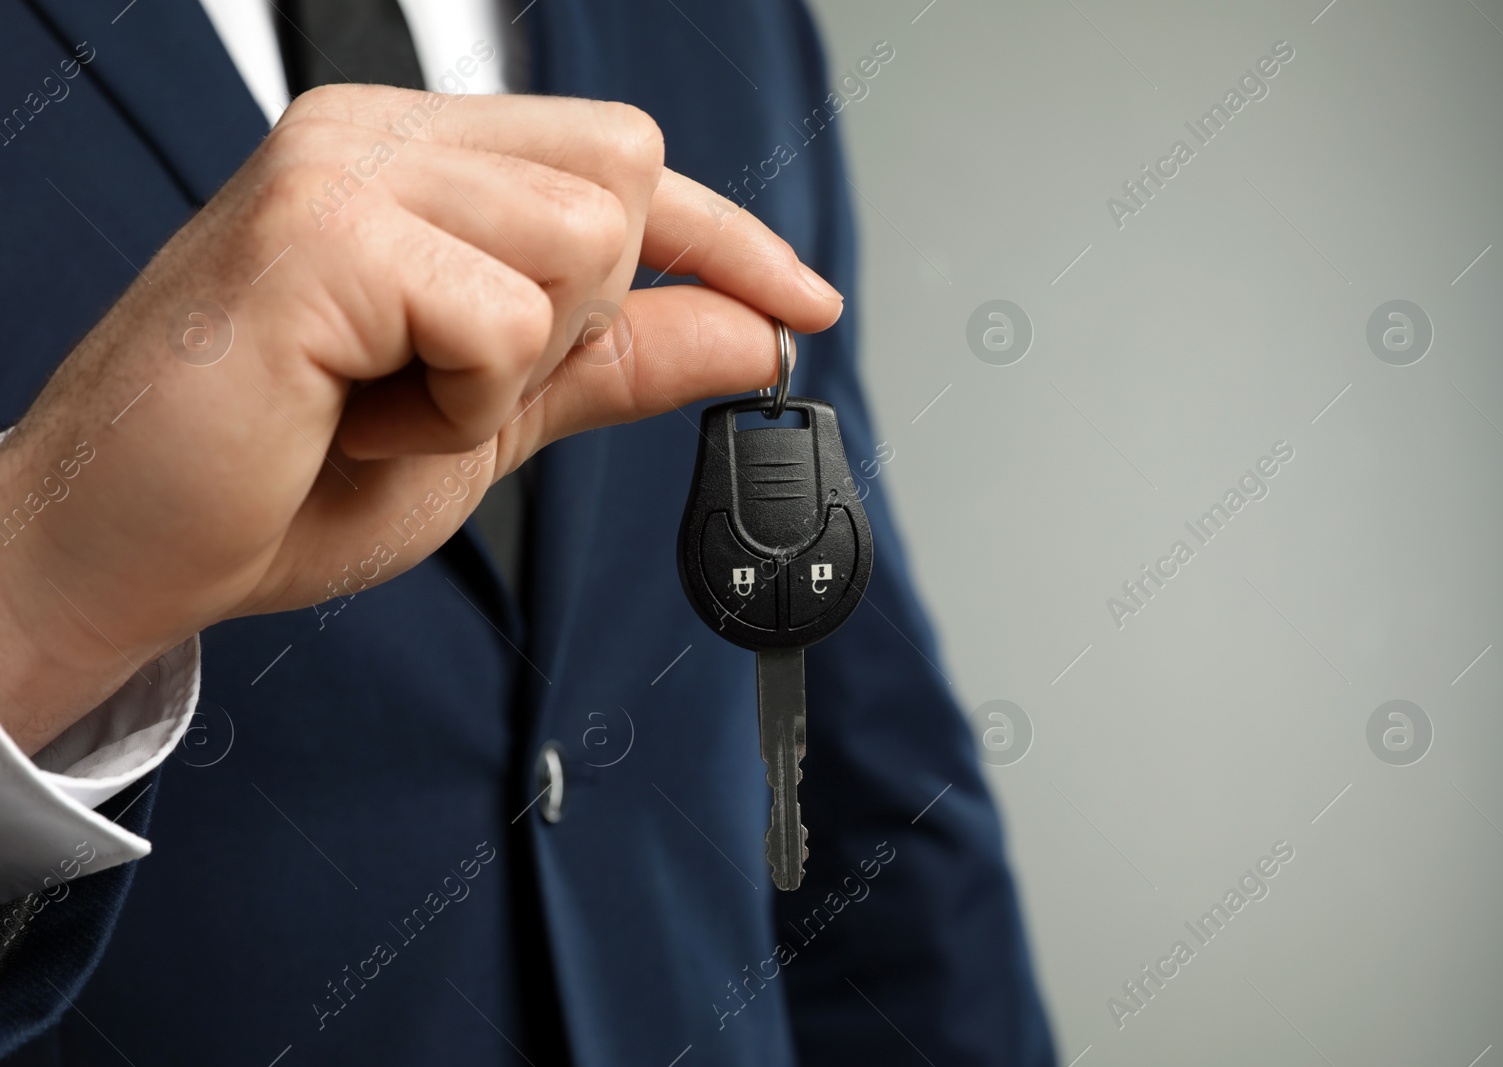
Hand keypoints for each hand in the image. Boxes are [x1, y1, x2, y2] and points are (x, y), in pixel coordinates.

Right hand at [0, 86, 841, 753]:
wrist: (130, 548)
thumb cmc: (281, 479)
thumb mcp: (492, 419)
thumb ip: (620, 360)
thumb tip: (751, 329)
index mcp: (413, 161)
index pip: (622, 163)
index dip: (728, 238)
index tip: (804, 301)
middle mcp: (378, 138)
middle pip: (623, 176)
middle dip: (582, 313)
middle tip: (454, 376)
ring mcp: (343, 171)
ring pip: (585, 239)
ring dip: (513, 365)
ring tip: (392, 399)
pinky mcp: (320, 235)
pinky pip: (502, 316)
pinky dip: (458, 404)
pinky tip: (360, 416)